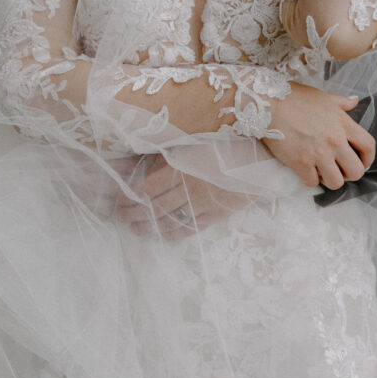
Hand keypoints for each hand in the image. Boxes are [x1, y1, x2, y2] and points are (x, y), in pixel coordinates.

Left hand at [115, 154, 250, 240]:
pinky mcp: (217, 215)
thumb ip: (164, 155)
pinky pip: (189, 229)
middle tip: (118, 217)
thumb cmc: (222, 143)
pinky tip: (160, 234)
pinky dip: (171, 234)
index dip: (129, 198)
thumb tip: (137, 165)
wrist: (260, 157)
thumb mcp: (190, 142)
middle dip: (132, 215)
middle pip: (154, 208)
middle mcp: (191, 188)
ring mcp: (205, 204)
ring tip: (134, 228)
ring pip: (170, 222)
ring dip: (148, 227)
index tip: (117, 201)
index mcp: (182, 167)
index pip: (147, 189)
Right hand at [263, 83, 375, 189]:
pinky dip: (310, 179)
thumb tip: (354, 101)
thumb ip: (342, 102)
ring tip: (322, 171)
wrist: (268, 103)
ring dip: (330, 179)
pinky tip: (306, 170)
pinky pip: (312, 182)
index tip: (362, 161)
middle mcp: (334, 141)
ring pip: (336, 182)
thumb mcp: (323, 97)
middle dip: (350, 173)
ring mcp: (318, 154)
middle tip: (340, 169)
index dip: (368, 158)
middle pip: (356, 171)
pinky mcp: (300, 163)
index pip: (368, 146)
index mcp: (343, 123)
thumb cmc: (294, 98)